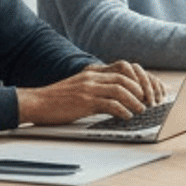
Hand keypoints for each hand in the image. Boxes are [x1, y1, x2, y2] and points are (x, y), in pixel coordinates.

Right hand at [19, 62, 161, 126]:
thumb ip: (97, 87)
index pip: (124, 69)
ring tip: (143, 110)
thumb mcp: (79, 87)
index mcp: (93, 72)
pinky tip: (127, 116)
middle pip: (126, 78)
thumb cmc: (57, 99)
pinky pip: (109, 104)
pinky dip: (122, 110)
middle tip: (150, 101)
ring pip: (121, 90)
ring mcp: (89, 88)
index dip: (139, 79)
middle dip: (142, 89)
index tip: (148, 90)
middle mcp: (93, 77)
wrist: (35, 102)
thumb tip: (117, 97)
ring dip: (135, 100)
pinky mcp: (84, 102)